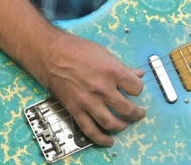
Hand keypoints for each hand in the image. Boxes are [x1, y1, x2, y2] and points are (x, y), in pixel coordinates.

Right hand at [28, 28, 145, 147]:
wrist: (52, 55)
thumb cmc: (78, 49)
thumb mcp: (104, 53)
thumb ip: (122, 67)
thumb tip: (138, 74)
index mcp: (113, 72)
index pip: (136, 88)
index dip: (138, 89)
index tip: (135, 89)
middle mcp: (103, 89)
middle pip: (127, 109)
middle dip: (136, 113)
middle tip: (138, 113)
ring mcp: (89, 102)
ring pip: (111, 123)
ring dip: (122, 126)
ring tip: (125, 124)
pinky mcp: (76, 110)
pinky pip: (90, 130)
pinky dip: (101, 138)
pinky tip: (109, 140)